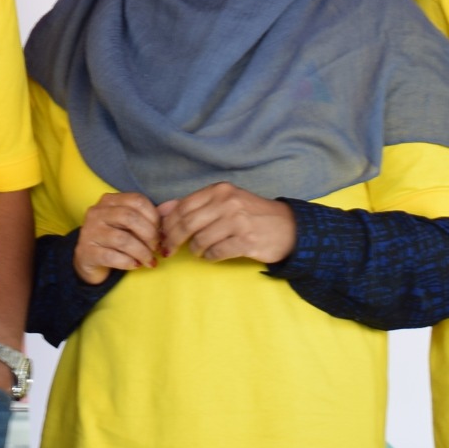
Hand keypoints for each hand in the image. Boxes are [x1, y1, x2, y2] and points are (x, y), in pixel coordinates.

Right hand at [73, 192, 161, 284]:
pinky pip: (112, 256)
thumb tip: (169, 218)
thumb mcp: (128, 225)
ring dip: (142, 252)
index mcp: (110, 201)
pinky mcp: (87, 252)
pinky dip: (128, 262)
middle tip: (157, 248)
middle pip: (130, 217)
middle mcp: (97, 212)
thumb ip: (146, 219)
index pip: (137, 200)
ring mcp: (90, 232)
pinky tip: (136, 265)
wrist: (88, 259)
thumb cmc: (114, 239)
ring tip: (150, 261)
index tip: (161, 232)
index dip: (154, 217)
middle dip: (149, 234)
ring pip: (122, 239)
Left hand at [158, 183, 297, 265]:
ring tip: (199, 250)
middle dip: (173, 239)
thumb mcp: (224, 202)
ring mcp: (238, 222)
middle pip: (187, 223)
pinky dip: (209, 257)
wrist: (288, 227)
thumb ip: (193, 204)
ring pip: (200, 240)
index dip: (167, 224)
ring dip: (194, 249)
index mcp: (220, 190)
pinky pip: (215, 253)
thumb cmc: (251, 214)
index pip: (183, 206)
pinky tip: (213, 255)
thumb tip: (160, 210)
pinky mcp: (246, 241)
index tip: (161, 235)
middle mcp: (228, 202)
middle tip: (168, 249)